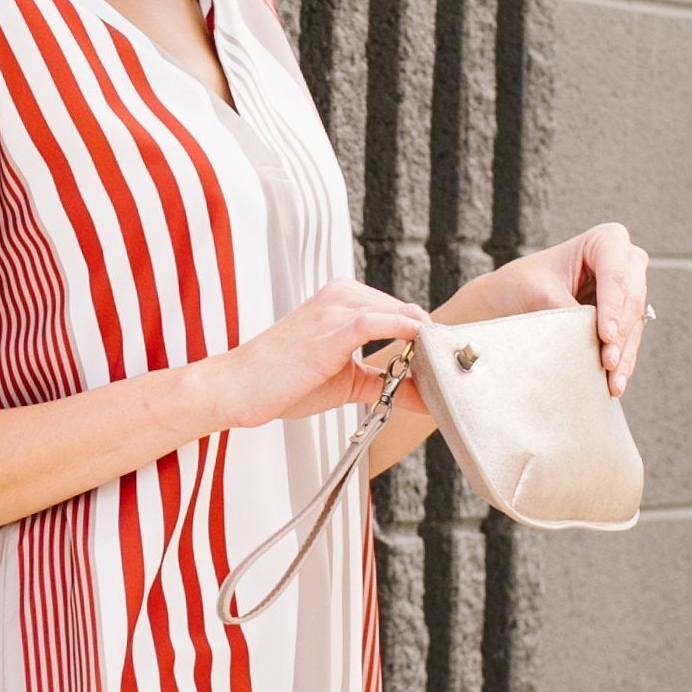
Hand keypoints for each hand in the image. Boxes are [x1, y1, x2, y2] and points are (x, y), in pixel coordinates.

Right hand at [217, 275, 433, 431]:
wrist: (239, 387)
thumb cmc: (282, 382)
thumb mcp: (346, 383)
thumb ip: (386, 384)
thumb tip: (424, 398)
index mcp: (343, 299)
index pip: (401, 314)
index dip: (427, 342)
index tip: (446, 365)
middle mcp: (343, 294)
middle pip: (409, 313)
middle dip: (433, 345)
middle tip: (452, 374)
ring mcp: (339, 306)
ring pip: (404, 316)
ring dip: (428, 346)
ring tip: (444, 374)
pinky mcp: (336, 326)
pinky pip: (387, 324)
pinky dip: (412, 339)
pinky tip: (426, 357)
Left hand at [440, 222, 649, 393]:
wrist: (509, 300)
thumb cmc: (521, 285)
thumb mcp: (541, 293)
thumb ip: (570, 312)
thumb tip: (594, 342)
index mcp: (605, 240)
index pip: (615, 274)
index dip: (613, 305)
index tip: (605, 335)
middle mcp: (624, 262)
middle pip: (632, 298)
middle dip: (621, 333)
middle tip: (607, 362)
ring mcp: (628, 291)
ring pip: (635, 323)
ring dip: (624, 354)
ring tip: (613, 383)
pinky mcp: (624, 318)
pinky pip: (630, 340)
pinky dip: (622, 361)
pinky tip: (614, 383)